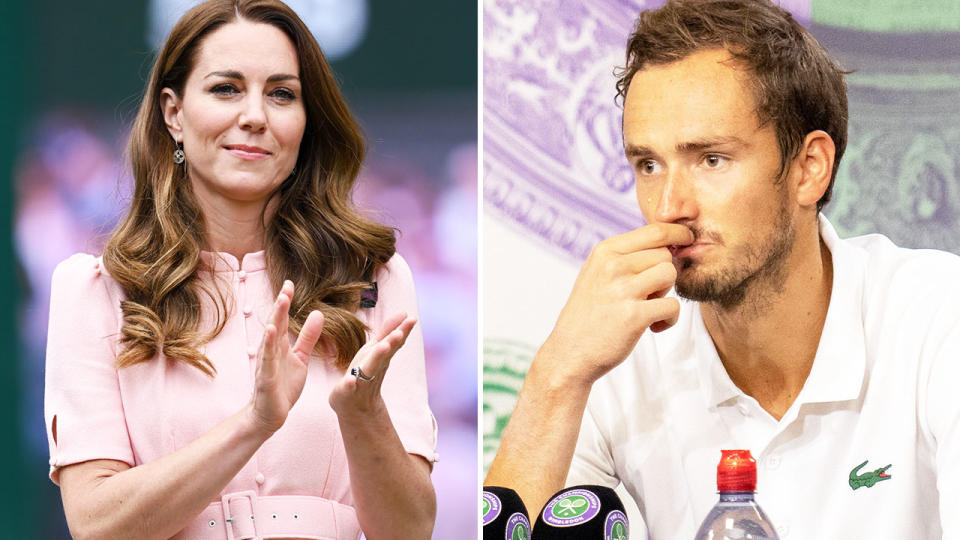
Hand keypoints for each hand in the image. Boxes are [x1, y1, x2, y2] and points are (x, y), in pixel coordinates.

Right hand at [248, 280, 324, 435]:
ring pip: (271, 336)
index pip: (283, 318)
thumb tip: (318, 313)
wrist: (270, 414)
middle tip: (287, 285)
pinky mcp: (267, 377)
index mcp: (280, 345)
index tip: (290, 282)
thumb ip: (308, 337)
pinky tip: (271, 330)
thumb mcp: (300, 357)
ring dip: (276, 317)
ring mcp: (267, 363)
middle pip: (277, 322)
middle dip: (281, 303)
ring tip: (282, 299)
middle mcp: (271, 350)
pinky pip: (268, 358)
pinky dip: (269, 344)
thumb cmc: (283, 385)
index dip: (286, 300)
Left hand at [328, 313, 416, 415]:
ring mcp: (361, 380)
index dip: (402, 331)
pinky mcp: (347, 392)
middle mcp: (374, 367)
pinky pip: (349, 388)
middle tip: (400, 333)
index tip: (412, 319)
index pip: (393, 342)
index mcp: (380, 356)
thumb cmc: (364, 373)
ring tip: (383, 347)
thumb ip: (387, 332)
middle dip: (392, 343)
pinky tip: (350, 380)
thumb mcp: (375, 350)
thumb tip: (404, 312)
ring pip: (370, 368)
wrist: (356, 407)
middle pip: (384, 354)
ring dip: (377, 357)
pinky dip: (350, 384)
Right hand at [540, 222, 693, 384]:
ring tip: (647, 308)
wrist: (570, 352)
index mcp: (605, 251)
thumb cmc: (589, 313)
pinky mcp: (634, 315)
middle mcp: (613, 265)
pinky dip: (669, 319)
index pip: (655, 230)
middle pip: (665, 255)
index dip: (678, 233)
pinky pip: (673, 306)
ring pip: (670, 275)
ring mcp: (623, 290)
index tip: (687, 239)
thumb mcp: (597, 273)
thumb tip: (669, 241)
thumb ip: (626, 256)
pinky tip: (652, 327)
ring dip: (665, 294)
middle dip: (664, 274)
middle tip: (647, 295)